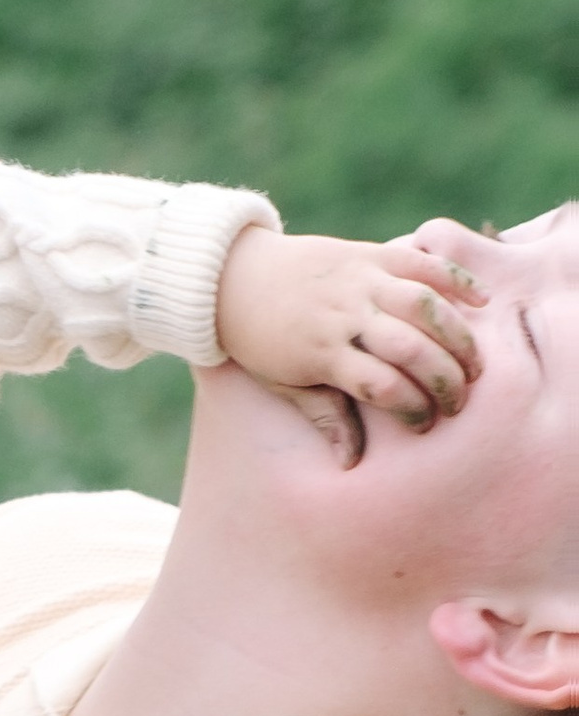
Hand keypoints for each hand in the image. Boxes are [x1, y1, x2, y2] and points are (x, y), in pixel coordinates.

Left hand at [215, 226, 485, 430]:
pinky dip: (455, 279)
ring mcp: (360, 280)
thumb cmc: (260, 340)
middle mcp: (345, 314)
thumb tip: (351, 462)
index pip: (381, 386)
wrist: (233, 278)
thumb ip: (325, 416)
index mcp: (322, 353)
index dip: (411, 409)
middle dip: (445, 379)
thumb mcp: (284, 383)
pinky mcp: (369, 253)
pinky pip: (422, 262)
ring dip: (459, 336)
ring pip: (425, 305)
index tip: (423, 426)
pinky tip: (481, 302)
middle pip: (411, 348)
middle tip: (460, 401)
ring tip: (475, 365)